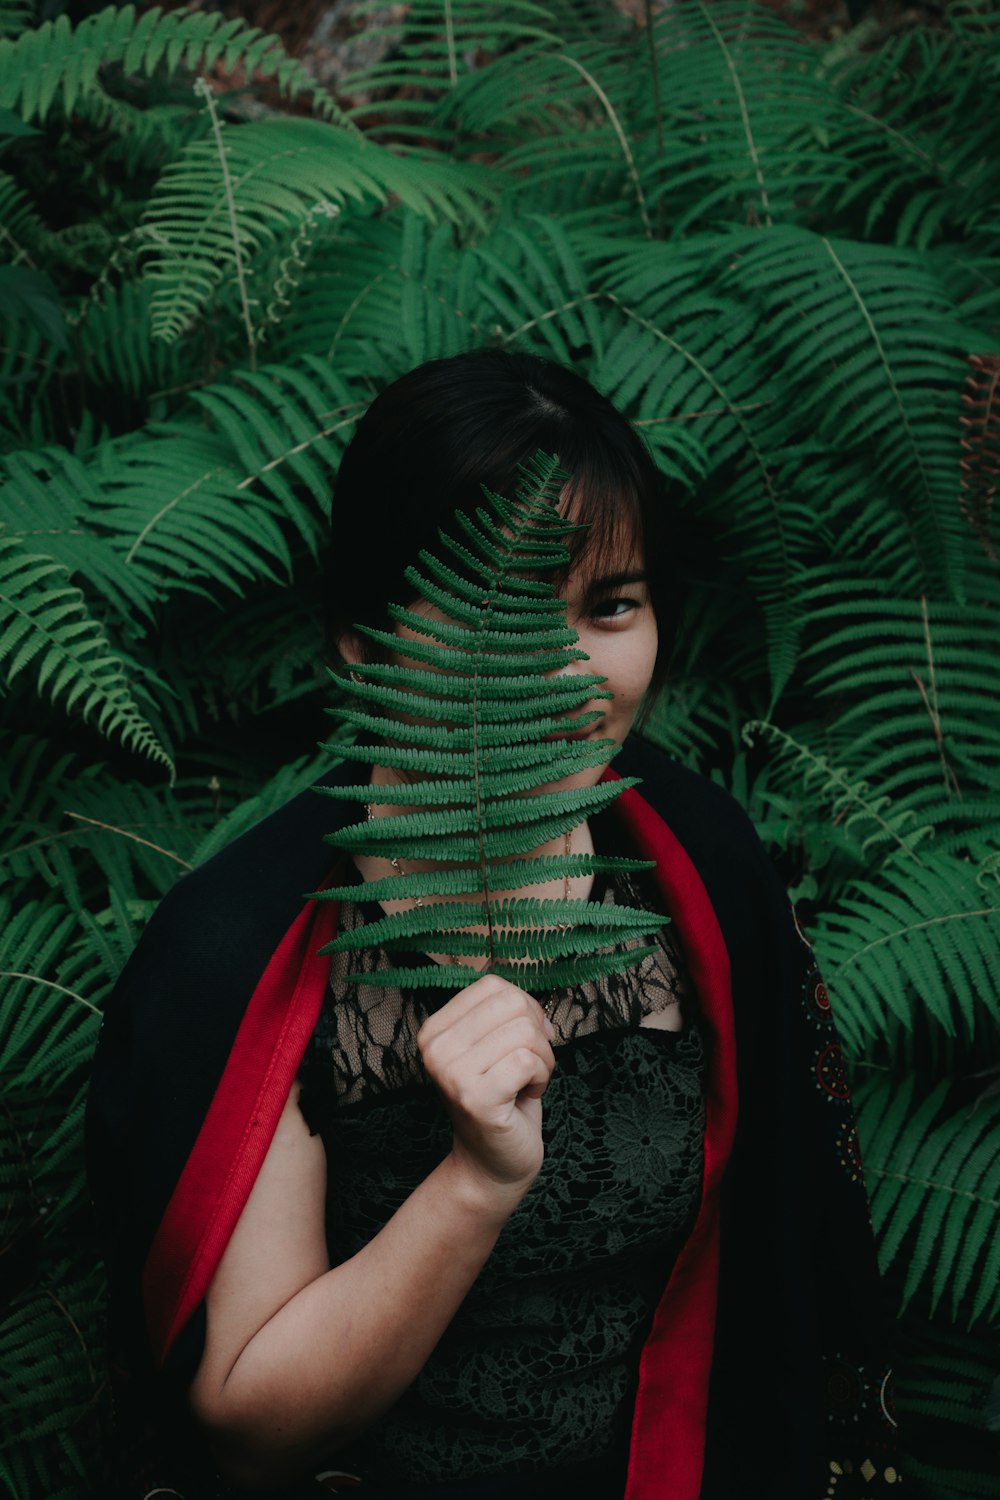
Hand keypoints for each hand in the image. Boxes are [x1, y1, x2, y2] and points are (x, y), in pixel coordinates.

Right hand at [417, 974, 555, 1199]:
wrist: (492, 1163)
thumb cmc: (501, 1099)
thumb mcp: (495, 1046)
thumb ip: (506, 1014)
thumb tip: (537, 1007)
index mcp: (435, 1029)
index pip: (493, 985)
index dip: (524, 1009)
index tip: (521, 1043)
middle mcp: (435, 1048)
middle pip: (513, 1004)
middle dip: (537, 1034)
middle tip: (528, 1066)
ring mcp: (451, 1074)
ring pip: (525, 1033)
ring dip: (543, 1060)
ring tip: (527, 1083)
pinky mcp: (475, 1098)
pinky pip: (528, 1061)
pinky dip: (541, 1078)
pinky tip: (526, 1096)